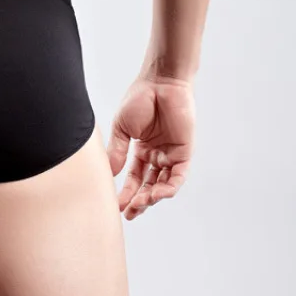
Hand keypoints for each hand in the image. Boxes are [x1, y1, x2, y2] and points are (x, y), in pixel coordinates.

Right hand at [106, 76, 194, 219]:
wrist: (160, 81)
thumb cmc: (140, 98)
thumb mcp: (122, 127)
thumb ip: (117, 150)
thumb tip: (111, 174)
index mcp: (141, 149)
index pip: (134, 176)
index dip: (126, 192)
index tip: (117, 205)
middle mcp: (157, 154)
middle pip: (148, 184)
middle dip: (139, 201)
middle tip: (129, 213)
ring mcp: (170, 154)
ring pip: (163, 184)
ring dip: (151, 197)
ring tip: (139, 204)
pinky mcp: (184, 152)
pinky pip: (178, 176)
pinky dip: (168, 187)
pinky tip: (156, 193)